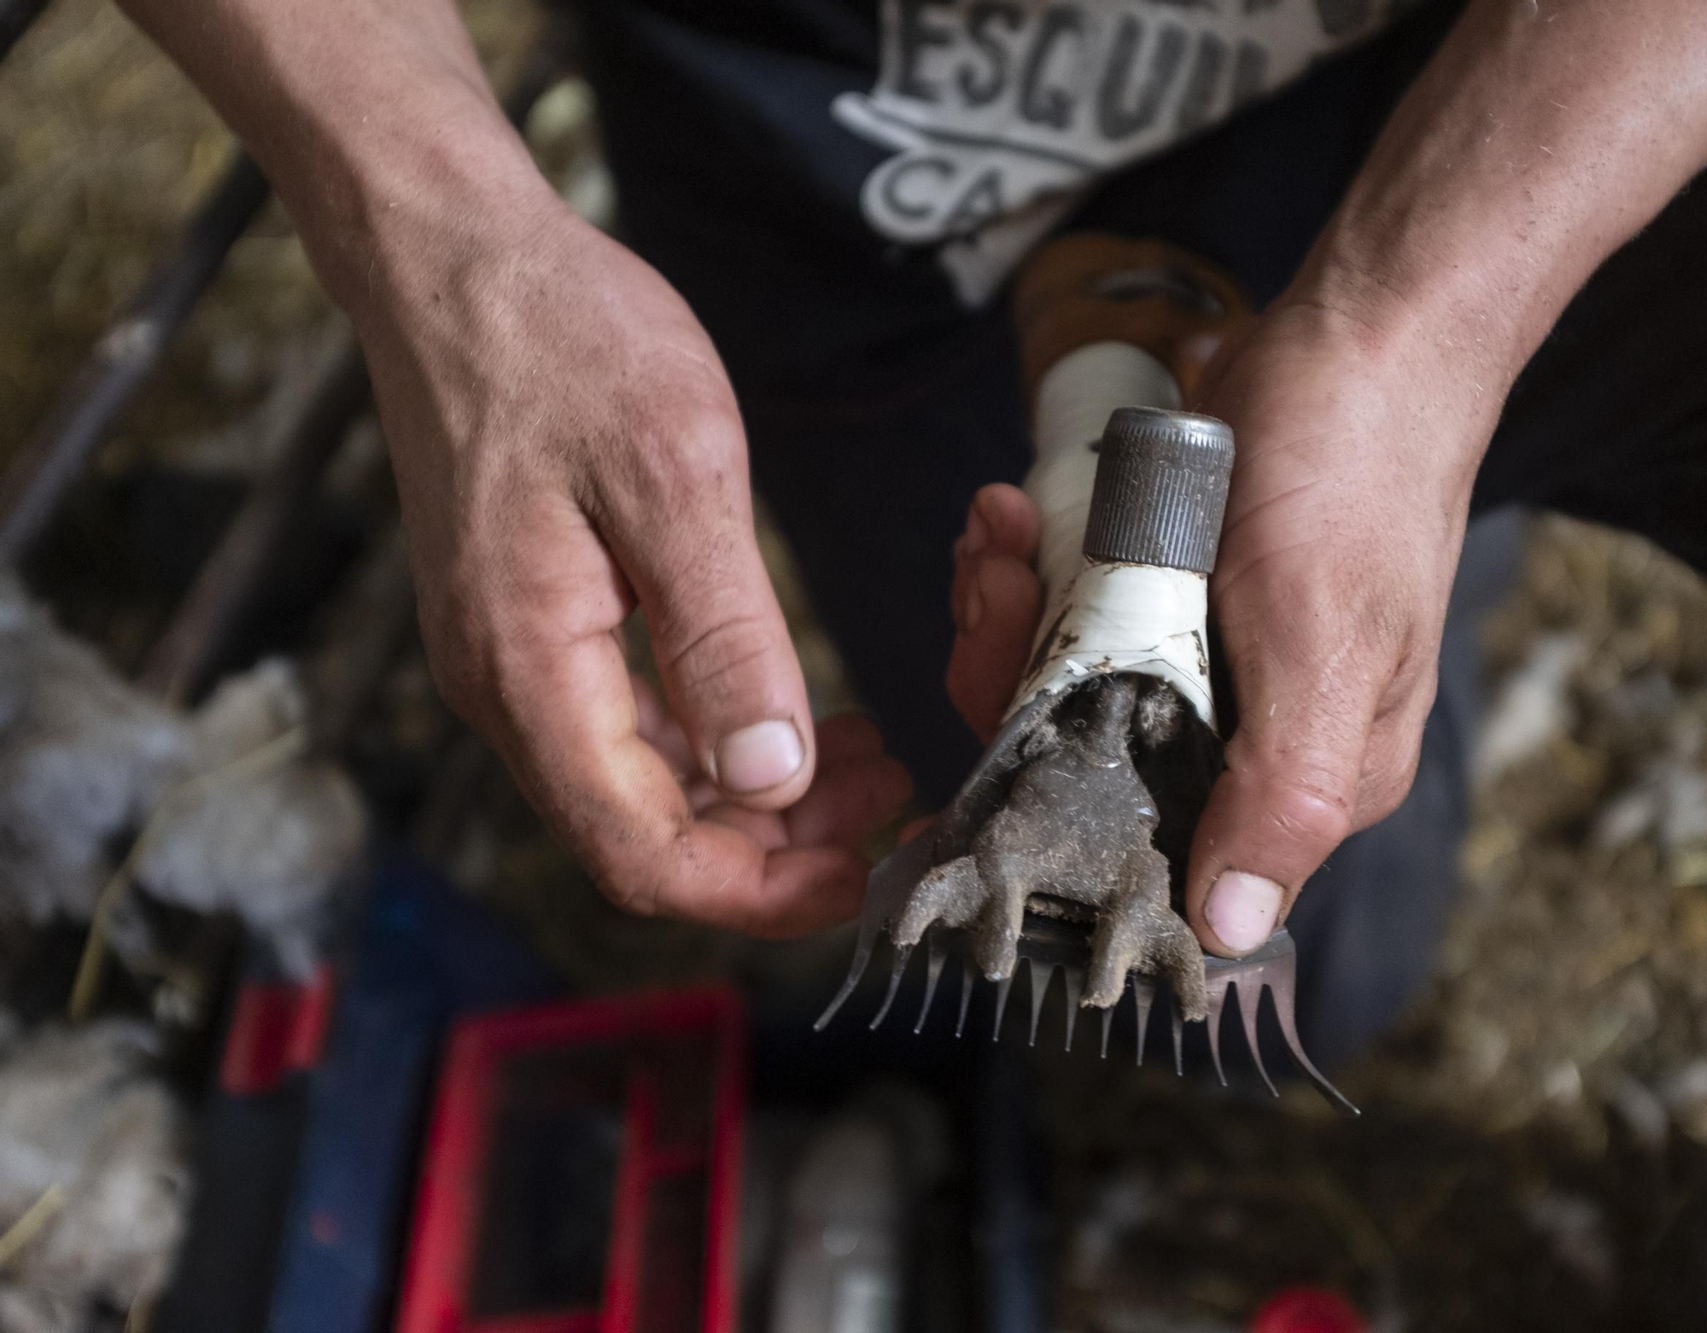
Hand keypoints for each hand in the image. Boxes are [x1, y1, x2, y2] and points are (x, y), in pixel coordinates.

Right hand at [355, 190, 909, 932]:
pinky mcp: (534, 625)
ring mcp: (514, 661)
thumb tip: (773, 775)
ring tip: (864, 761)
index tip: (863, 872)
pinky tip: (788, 713)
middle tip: (888, 803)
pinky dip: (716, 740)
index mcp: (531, 670)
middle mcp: (508, 689)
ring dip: (753, 800)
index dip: (757, 892)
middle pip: (643, 838)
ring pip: (641, 790)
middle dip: (773, 850)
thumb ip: (724, 635)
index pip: (640, 854)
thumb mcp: (671, 475)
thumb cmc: (561, 342)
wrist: (456, 261)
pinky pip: (628, 728)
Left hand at [943, 294, 1499, 955]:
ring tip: (1004, 533)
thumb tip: (1231, 932)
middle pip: (1081, 761)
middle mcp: (1244, 737)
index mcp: (1300, 779)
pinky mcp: (1162, 591)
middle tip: (1003, 584)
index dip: (1057, 804)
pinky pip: (1066, 607)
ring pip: (1058, 679)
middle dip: (1012, 675)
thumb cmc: (1357, 479)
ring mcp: (1197, 659)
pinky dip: (1027, 562)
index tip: (1005, 709)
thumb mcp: (1323, 640)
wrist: (1365, 332)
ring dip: (1008, 607)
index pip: (1152, 851)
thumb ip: (1282, 791)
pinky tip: (1017, 511)